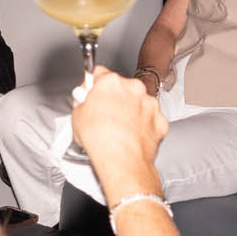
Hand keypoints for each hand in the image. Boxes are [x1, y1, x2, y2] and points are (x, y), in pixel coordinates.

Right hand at [72, 70, 167, 184]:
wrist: (122, 161)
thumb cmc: (100, 139)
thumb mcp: (76, 116)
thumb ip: (82, 101)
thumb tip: (83, 99)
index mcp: (111, 82)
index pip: (99, 74)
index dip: (93, 86)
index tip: (91, 94)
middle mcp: (133, 88)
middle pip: (121, 88)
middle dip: (113, 98)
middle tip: (103, 116)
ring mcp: (149, 104)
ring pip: (138, 103)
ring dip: (130, 112)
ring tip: (118, 130)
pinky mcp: (160, 120)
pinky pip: (150, 120)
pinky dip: (143, 126)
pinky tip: (132, 137)